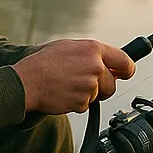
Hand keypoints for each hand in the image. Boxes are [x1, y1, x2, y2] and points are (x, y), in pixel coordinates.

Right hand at [12, 39, 134, 114]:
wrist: (26, 81)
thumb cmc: (43, 62)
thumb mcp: (69, 47)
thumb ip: (92, 53)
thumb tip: (108, 62)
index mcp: (93, 49)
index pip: (125, 61)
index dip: (126, 70)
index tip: (124, 74)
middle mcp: (95, 66)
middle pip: (112, 84)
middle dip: (102, 87)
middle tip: (83, 83)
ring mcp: (90, 85)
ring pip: (98, 96)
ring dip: (87, 95)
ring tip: (68, 85)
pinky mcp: (83, 101)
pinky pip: (85, 105)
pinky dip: (76, 103)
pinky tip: (63, 93)